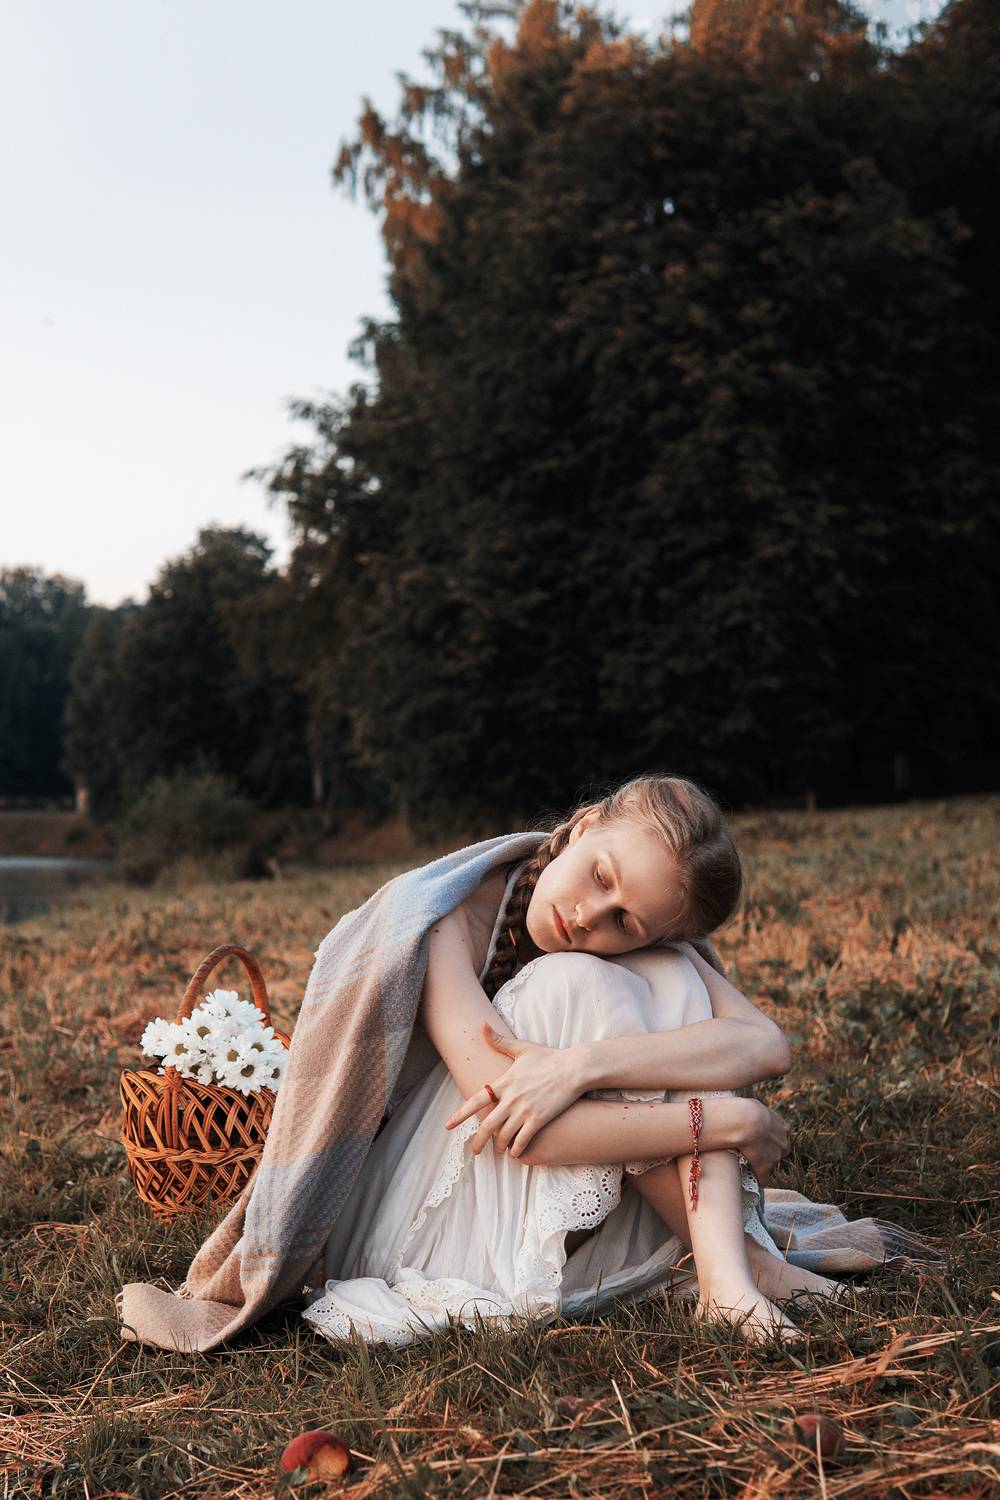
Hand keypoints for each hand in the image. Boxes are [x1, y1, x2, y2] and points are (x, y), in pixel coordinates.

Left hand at [443, 1022, 585, 1158]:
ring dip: (499, 1146)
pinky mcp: (539, 1119)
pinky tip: (515, 1153)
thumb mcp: (521, 1048)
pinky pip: (523, 1139)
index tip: (448, 1125)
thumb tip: (481, 1025)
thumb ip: (499, 1041)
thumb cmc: (549, 1057)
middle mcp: (511, 1098)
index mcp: (504, 1082)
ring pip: (504, 1135)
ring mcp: (525, 1110)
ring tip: (498, 1151)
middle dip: (478, 1141)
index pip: (476, 1100)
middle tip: (475, 1151)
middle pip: (487, 1125)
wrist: (574, 1068)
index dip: (460, 1114)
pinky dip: (517, 1148)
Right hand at [732, 1098, 790, 1185]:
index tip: (759, 1141)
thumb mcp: (756, 1106)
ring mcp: (775, 1157)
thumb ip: (758, 1112)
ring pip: (770, 1165)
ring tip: (746, 1164)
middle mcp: (783, 1143)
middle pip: (778, 1152)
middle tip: (753, 1153)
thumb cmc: (746, 1110)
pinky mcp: (765, 1168)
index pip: (779, 1137)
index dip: (769, 1140)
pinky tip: (749, 1178)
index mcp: (782, 1126)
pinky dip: (757, 1178)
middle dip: (768, 1154)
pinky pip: (763, 1178)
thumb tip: (750, 1109)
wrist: (745, 1122)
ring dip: (760, 1166)